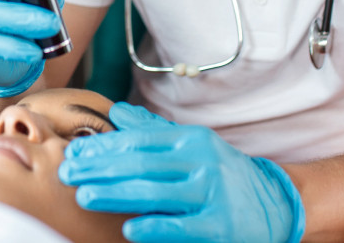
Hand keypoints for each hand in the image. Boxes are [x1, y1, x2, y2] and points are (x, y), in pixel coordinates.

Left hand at [59, 103, 304, 242]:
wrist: (276, 205)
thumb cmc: (223, 175)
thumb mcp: (193, 147)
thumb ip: (153, 133)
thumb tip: (117, 113)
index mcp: (191, 141)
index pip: (138, 141)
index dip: (103, 148)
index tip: (73, 154)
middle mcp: (202, 162)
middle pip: (141, 164)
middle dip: (99, 169)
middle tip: (67, 174)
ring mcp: (212, 195)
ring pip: (156, 193)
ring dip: (116, 194)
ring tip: (85, 196)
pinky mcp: (221, 227)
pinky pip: (183, 228)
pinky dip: (155, 228)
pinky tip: (129, 229)